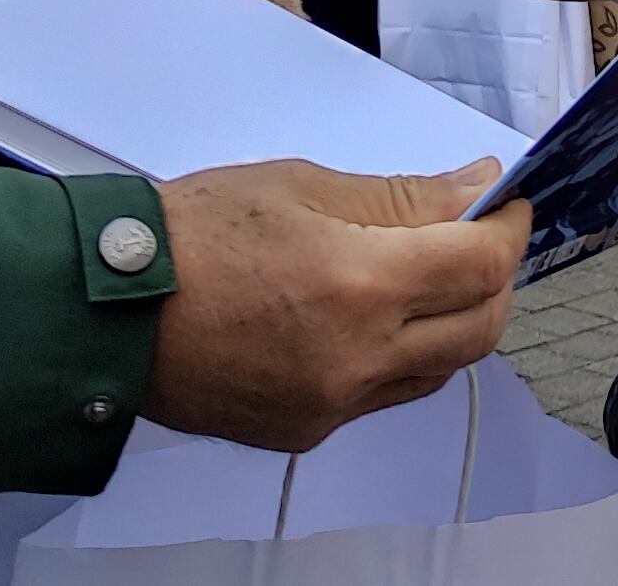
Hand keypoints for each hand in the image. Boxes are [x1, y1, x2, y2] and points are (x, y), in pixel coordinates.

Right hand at [144, 159, 531, 450]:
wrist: (108, 308)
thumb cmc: (195, 232)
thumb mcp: (302, 186)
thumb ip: (400, 197)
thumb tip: (474, 188)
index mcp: (359, 283)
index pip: (481, 264)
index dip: (509, 228)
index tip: (509, 202)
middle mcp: (357, 358)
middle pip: (480, 330)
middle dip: (496, 279)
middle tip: (480, 238)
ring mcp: (332, 404)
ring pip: (439, 371)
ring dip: (454, 323)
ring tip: (429, 276)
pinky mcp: (306, 430)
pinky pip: (385, 397)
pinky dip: (401, 357)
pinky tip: (374, 320)